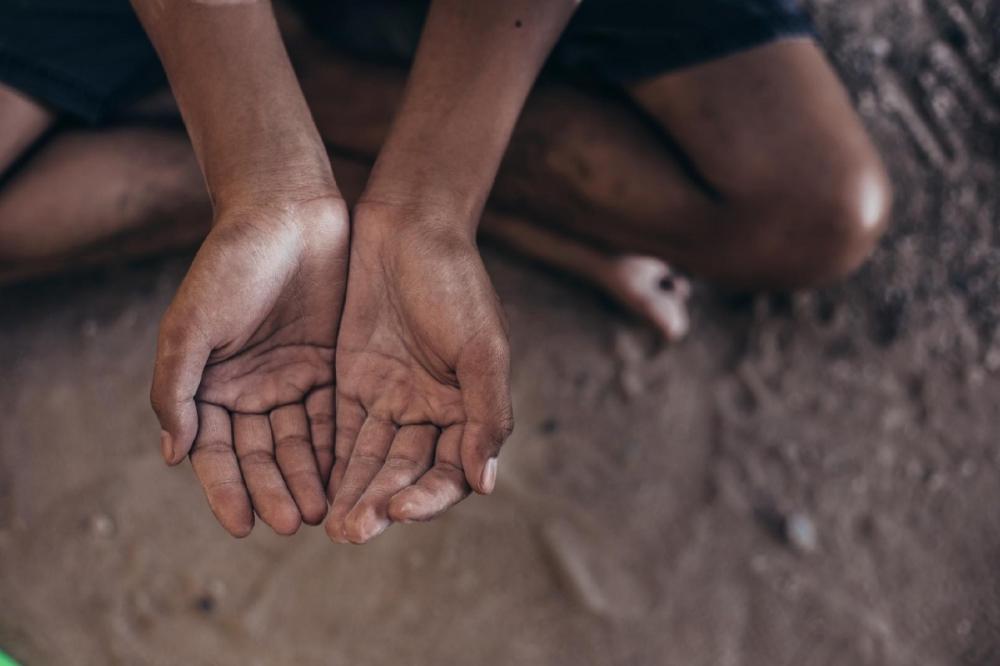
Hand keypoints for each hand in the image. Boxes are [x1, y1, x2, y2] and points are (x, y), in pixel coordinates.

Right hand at [151, 196, 347, 536]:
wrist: (286, 212)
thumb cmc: (229, 264)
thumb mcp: (191, 326)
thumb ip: (177, 389)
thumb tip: (173, 456)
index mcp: (209, 385)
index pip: (216, 452)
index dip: (228, 489)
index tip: (243, 525)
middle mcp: (251, 389)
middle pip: (262, 455)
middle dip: (275, 490)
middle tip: (293, 524)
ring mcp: (292, 379)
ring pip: (300, 441)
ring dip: (309, 477)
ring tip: (323, 511)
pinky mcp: (331, 365)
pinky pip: (335, 414)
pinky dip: (338, 445)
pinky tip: (348, 474)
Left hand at [325, 202, 513, 543]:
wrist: (409, 227)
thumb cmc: (456, 282)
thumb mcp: (482, 346)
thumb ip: (486, 414)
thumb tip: (485, 484)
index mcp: (468, 408)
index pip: (450, 470)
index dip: (428, 497)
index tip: (399, 511)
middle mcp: (431, 412)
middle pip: (405, 472)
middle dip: (380, 504)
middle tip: (349, 533)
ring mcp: (392, 398)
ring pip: (371, 459)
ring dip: (353, 493)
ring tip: (330, 526)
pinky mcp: (354, 382)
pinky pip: (341, 432)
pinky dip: (331, 462)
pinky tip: (314, 489)